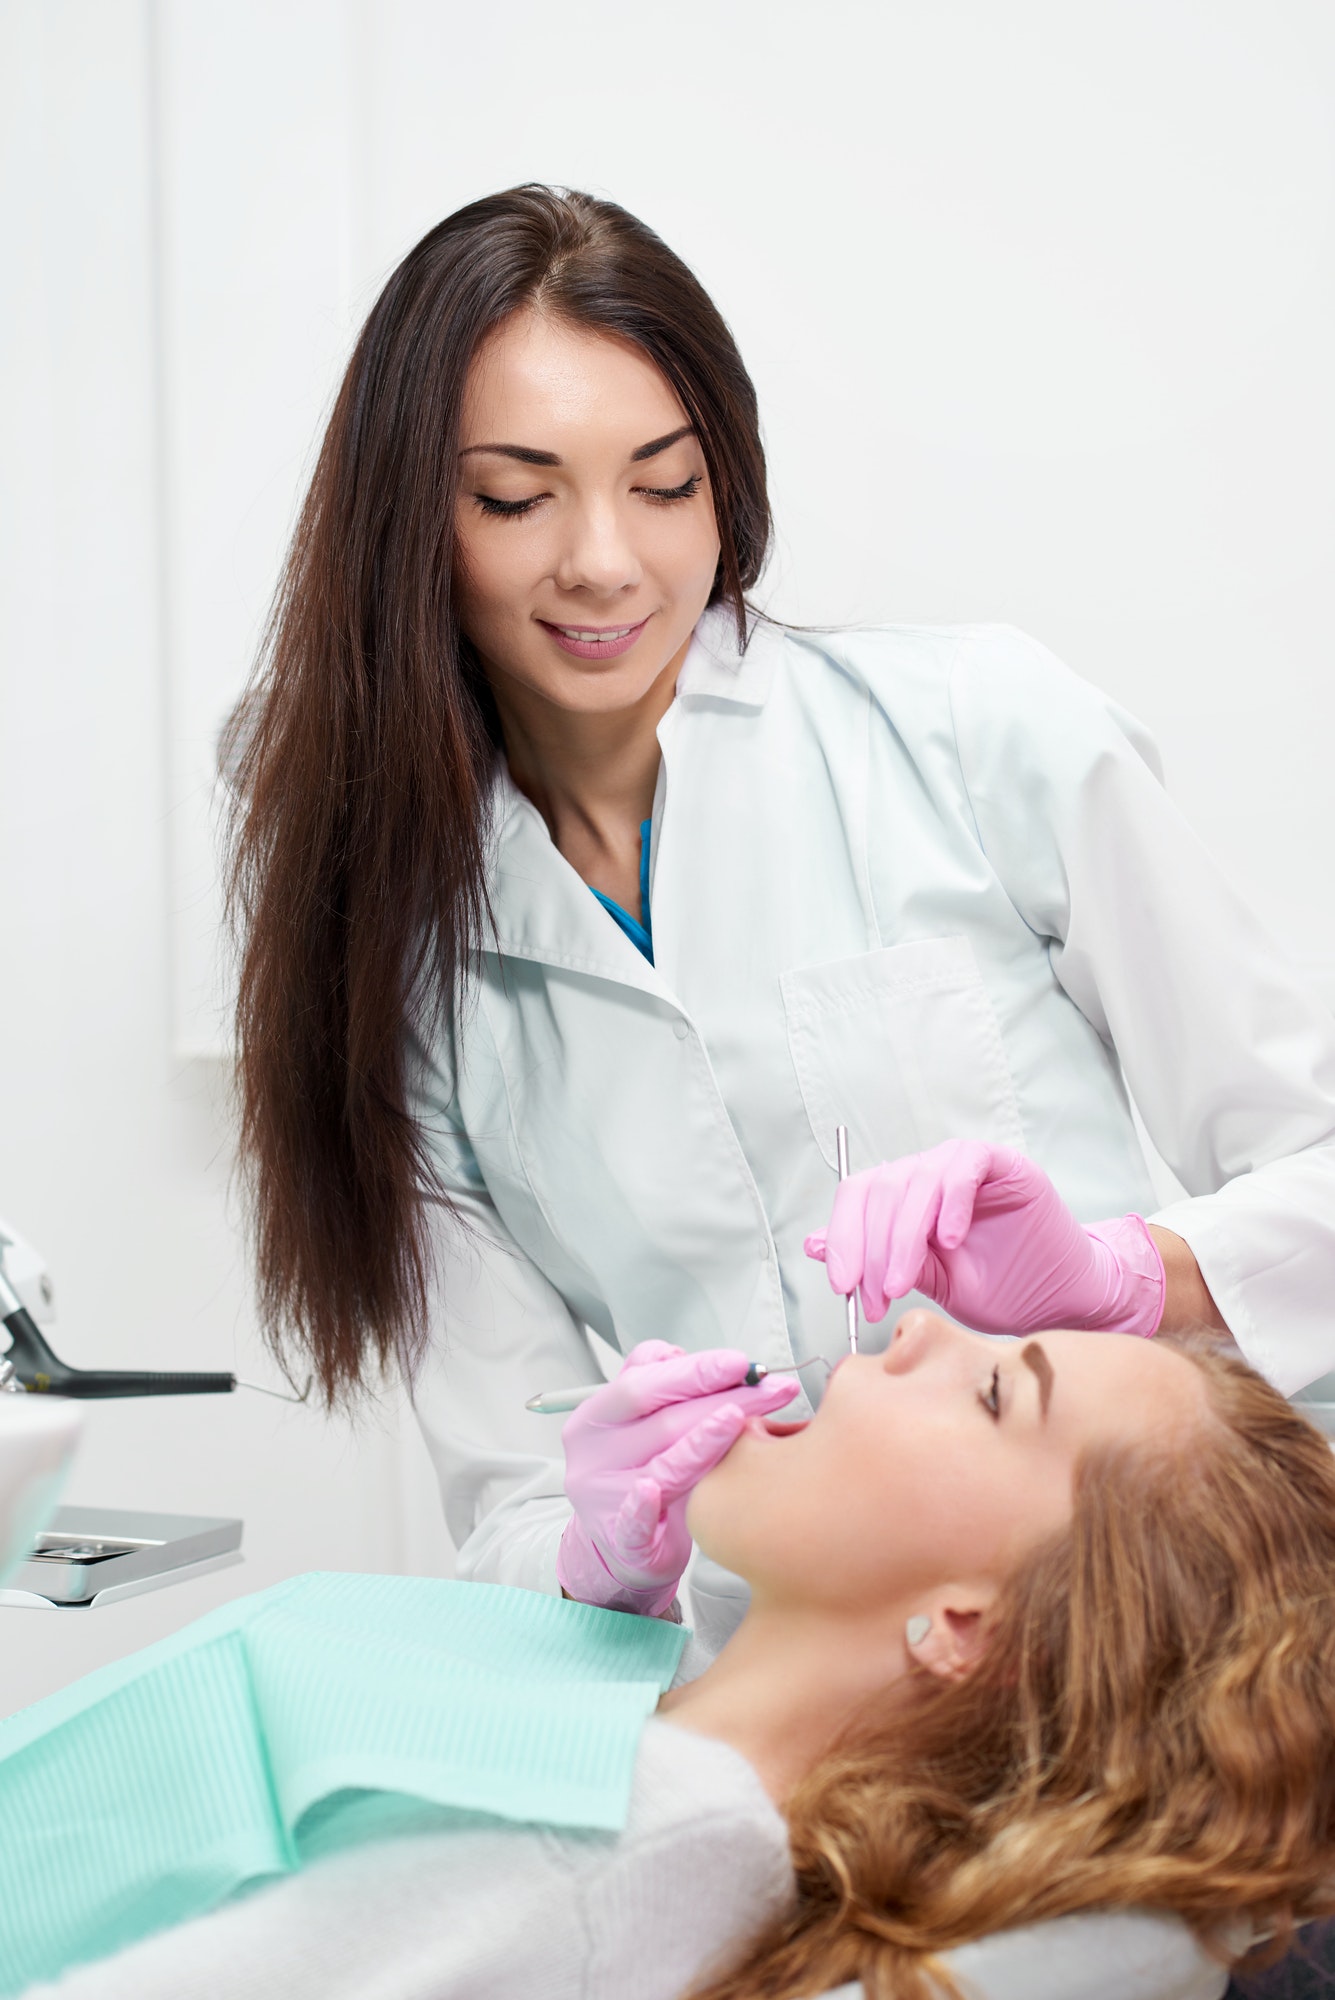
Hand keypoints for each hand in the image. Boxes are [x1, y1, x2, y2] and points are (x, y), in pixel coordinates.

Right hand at [556, 1342, 799, 1615]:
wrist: (618, 1546)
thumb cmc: (638, 1471)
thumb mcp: (635, 1422)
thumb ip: (654, 1383)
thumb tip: (677, 1352)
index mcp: (597, 1416)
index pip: (645, 1382)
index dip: (694, 1369)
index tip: (741, 1362)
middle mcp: (595, 1453)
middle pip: (662, 1420)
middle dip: (724, 1399)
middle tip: (773, 1388)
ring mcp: (603, 1498)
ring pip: (661, 1467)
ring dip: (704, 1442)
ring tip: (743, 1420)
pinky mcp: (618, 1540)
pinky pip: (631, 1522)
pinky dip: (642, 1507)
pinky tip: (653, 1492)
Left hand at [804, 1140, 1164, 1338]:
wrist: (1061, 1298)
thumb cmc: (1001, 1290)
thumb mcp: (931, 1283)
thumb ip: (879, 1262)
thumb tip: (812, 1246)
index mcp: (905, 1199)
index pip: (857, 1199)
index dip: (842, 1239)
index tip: (842, 1286)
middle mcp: (929, 1174)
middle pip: (880, 1190)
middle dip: (872, 1249)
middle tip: (878, 1296)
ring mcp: (964, 1164)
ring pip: (914, 1181)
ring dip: (903, 1237)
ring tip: (906, 1282)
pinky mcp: (1001, 1162)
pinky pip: (963, 1167)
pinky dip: (949, 1203)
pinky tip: (949, 1240)